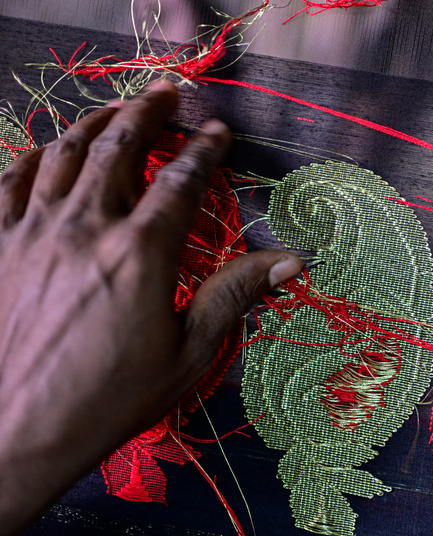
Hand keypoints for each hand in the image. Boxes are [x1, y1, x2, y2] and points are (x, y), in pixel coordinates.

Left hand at [0, 80, 302, 535]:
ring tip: (115, 109)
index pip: (180, 181)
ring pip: (62, 153)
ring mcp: (32, 232)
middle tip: (168, 95)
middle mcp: (84, 228)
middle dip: (147, 113)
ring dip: (94, 122)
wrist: (17, 430)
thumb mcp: (189, 353)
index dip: (203, 150)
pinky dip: (33, 156)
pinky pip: (10, 181)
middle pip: (117, 147)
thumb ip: (235, 295)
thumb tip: (292, 262)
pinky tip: (47, 151)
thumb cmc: (110, 400)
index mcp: (139, 254)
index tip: (218, 132)